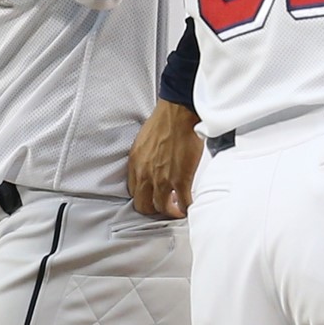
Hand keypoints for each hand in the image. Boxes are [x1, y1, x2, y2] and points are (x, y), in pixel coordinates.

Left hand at [127, 98, 202, 218]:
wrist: (179, 113)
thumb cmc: (165, 120)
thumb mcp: (145, 140)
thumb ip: (146, 156)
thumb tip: (153, 162)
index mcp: (136, 163)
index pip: (133, 191)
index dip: (144, 197)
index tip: (152, 196)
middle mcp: (145, 173)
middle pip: (143, 205)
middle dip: (154, 209)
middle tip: (164, 206)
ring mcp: (162, 179)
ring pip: (162, 208)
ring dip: (171, 211)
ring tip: (178, 209)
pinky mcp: (180, 180)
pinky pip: (183, 204)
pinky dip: (186, 208)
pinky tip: (189, 206)